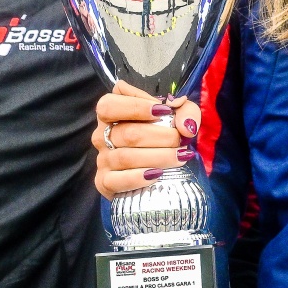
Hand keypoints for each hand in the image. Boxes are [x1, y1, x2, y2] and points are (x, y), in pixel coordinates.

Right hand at [92, 80, 201, 197]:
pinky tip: (158, 174)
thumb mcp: (176, 116)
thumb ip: (185, 111)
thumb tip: (186, 126)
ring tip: (180, 157)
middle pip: (126, 133)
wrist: (156, 173)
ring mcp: (102, 159)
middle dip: (159, 136)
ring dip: (157, 157)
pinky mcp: (105, 182)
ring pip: (125, 157)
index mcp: (110, 113)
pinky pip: (117, 180)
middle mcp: (101, 135)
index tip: (163, 111)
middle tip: (180, 140)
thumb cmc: (162, 136)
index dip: (136, 106)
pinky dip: (138, 177)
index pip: (109, 105)